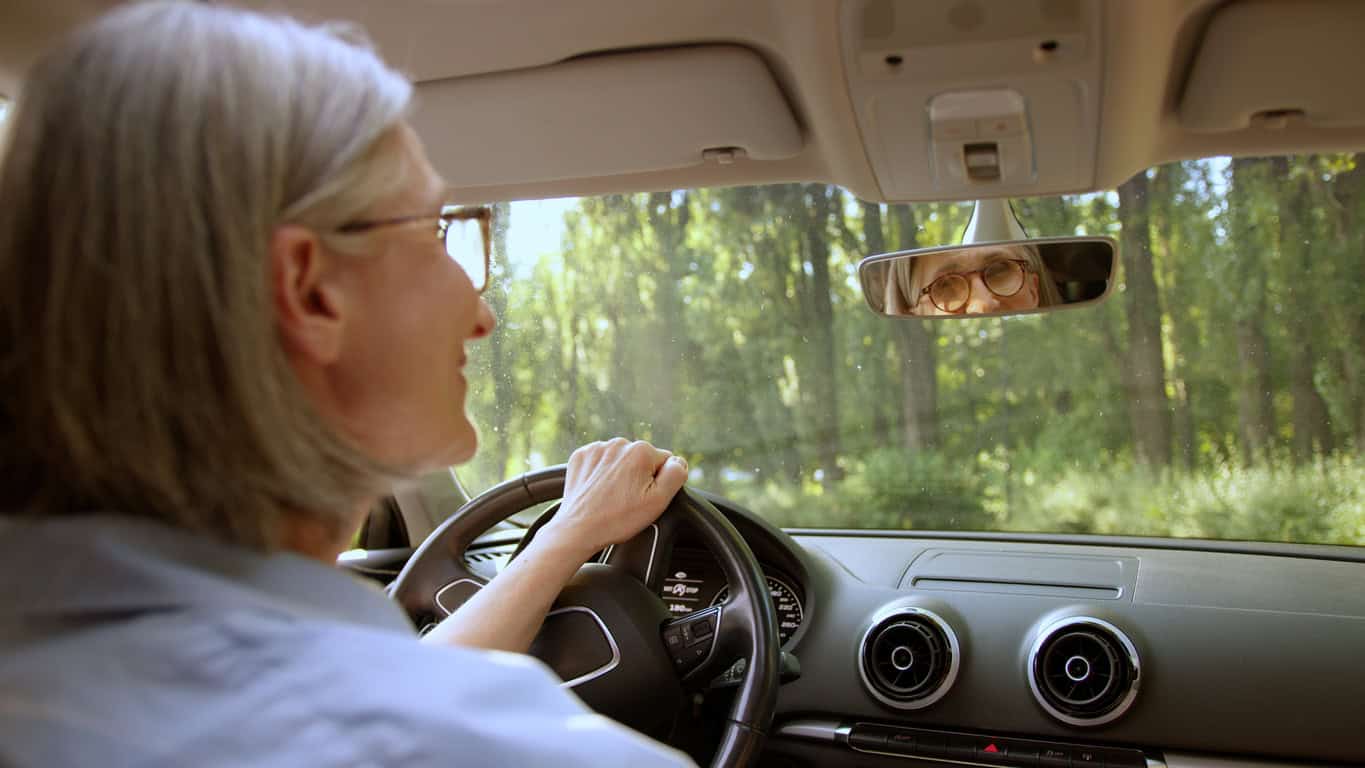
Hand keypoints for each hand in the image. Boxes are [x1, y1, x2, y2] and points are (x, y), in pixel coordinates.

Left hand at [538, 438, 687, 559]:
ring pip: (621, 460)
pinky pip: (601, 461)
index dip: (658, 483)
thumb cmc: (617, 519)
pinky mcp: (581, 456)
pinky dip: (601, 473)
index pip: (664, 463)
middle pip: (642, 460)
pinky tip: (599, 491)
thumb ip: (676, 475)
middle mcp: (619, 443)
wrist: (578, 530)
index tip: (643, 498)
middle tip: (628, 500)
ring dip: (620, 474)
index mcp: (641, 451)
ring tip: (612, 497)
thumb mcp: (658, 501)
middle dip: (639, 477)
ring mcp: (597, 449)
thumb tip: (678, 461)